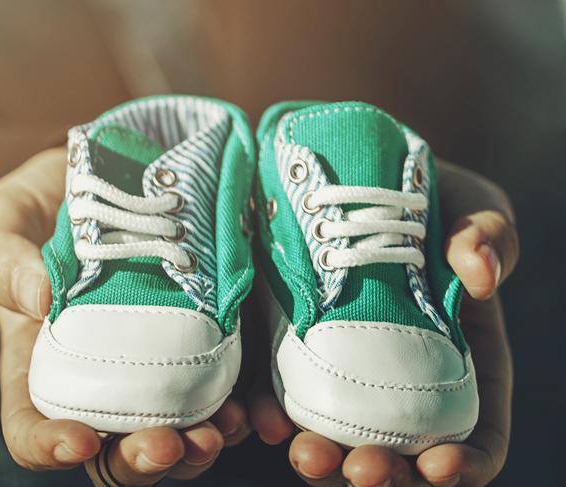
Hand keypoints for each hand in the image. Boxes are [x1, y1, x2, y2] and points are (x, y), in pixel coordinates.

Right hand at [0, 148, 251, 483]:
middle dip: (143, 459)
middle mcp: (104, 373)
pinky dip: (245, 410)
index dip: (49, 446)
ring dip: (200, 446)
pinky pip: (227, 388)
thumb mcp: (3, 220)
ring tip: (221, 430)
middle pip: (116, 445)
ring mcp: (161, 359)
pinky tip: (257, 409)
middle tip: (170, 445)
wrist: (117, 171)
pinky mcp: (208, 336)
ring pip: (177, 429)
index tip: (79, 439)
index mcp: (44, 359)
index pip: (34, 424)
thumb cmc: (48, 202)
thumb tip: (37, 299)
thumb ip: (0, 260)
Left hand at [248, 160, 518, 486]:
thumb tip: (481, 275)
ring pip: (336, 431)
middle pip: (399, 445)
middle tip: (362, 470)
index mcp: (457, 352)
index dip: (468, 461)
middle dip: (384, 471)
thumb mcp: (471, 206)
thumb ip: (489, 235)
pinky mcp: (291, 340)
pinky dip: (269, 415)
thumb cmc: (425, 193)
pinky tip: (260, 420)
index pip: (474, 425)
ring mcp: (341, 359)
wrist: (353, 170)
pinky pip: (279, 390)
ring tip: (306, 456)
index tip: (443, 468)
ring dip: (323, 457)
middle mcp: (398, 370)